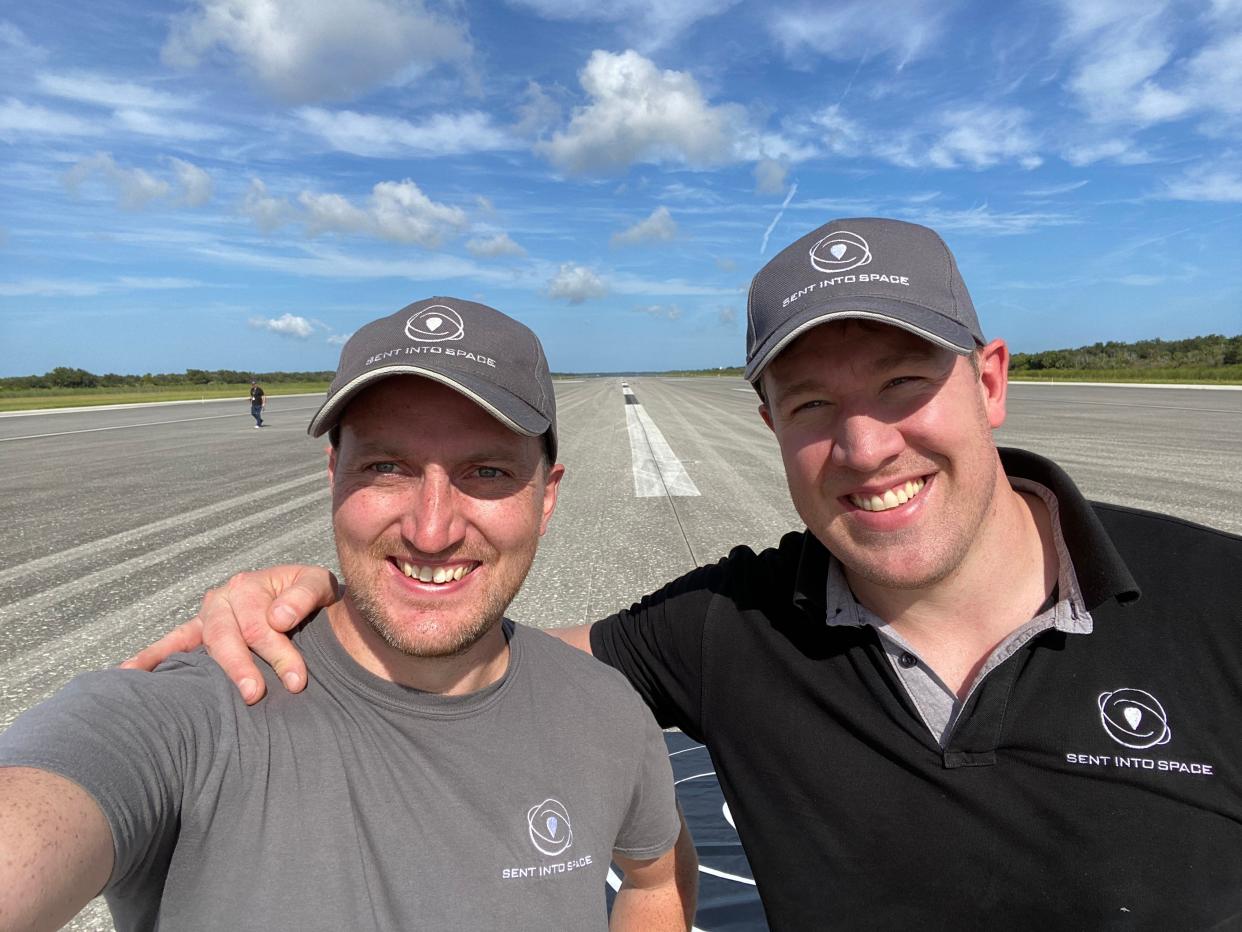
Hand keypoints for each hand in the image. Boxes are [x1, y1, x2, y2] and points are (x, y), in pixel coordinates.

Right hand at [120, 565, 340, 703]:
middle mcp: (223, 598)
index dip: (280, 654)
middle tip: (256, 695)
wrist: (304, 595)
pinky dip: (150, 657)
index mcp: (251, 585)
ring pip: (199, 643)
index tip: (297, 681)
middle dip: (241, 667)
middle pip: (228, 636)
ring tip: (192, 700)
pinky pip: (172, 643)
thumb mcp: (317, 585)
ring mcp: (207, 616)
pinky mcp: (198, 631)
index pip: (261, 625)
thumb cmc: (309, 594)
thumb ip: (303, 597)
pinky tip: (128, 673)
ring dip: (195, 670)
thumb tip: (278, 619)